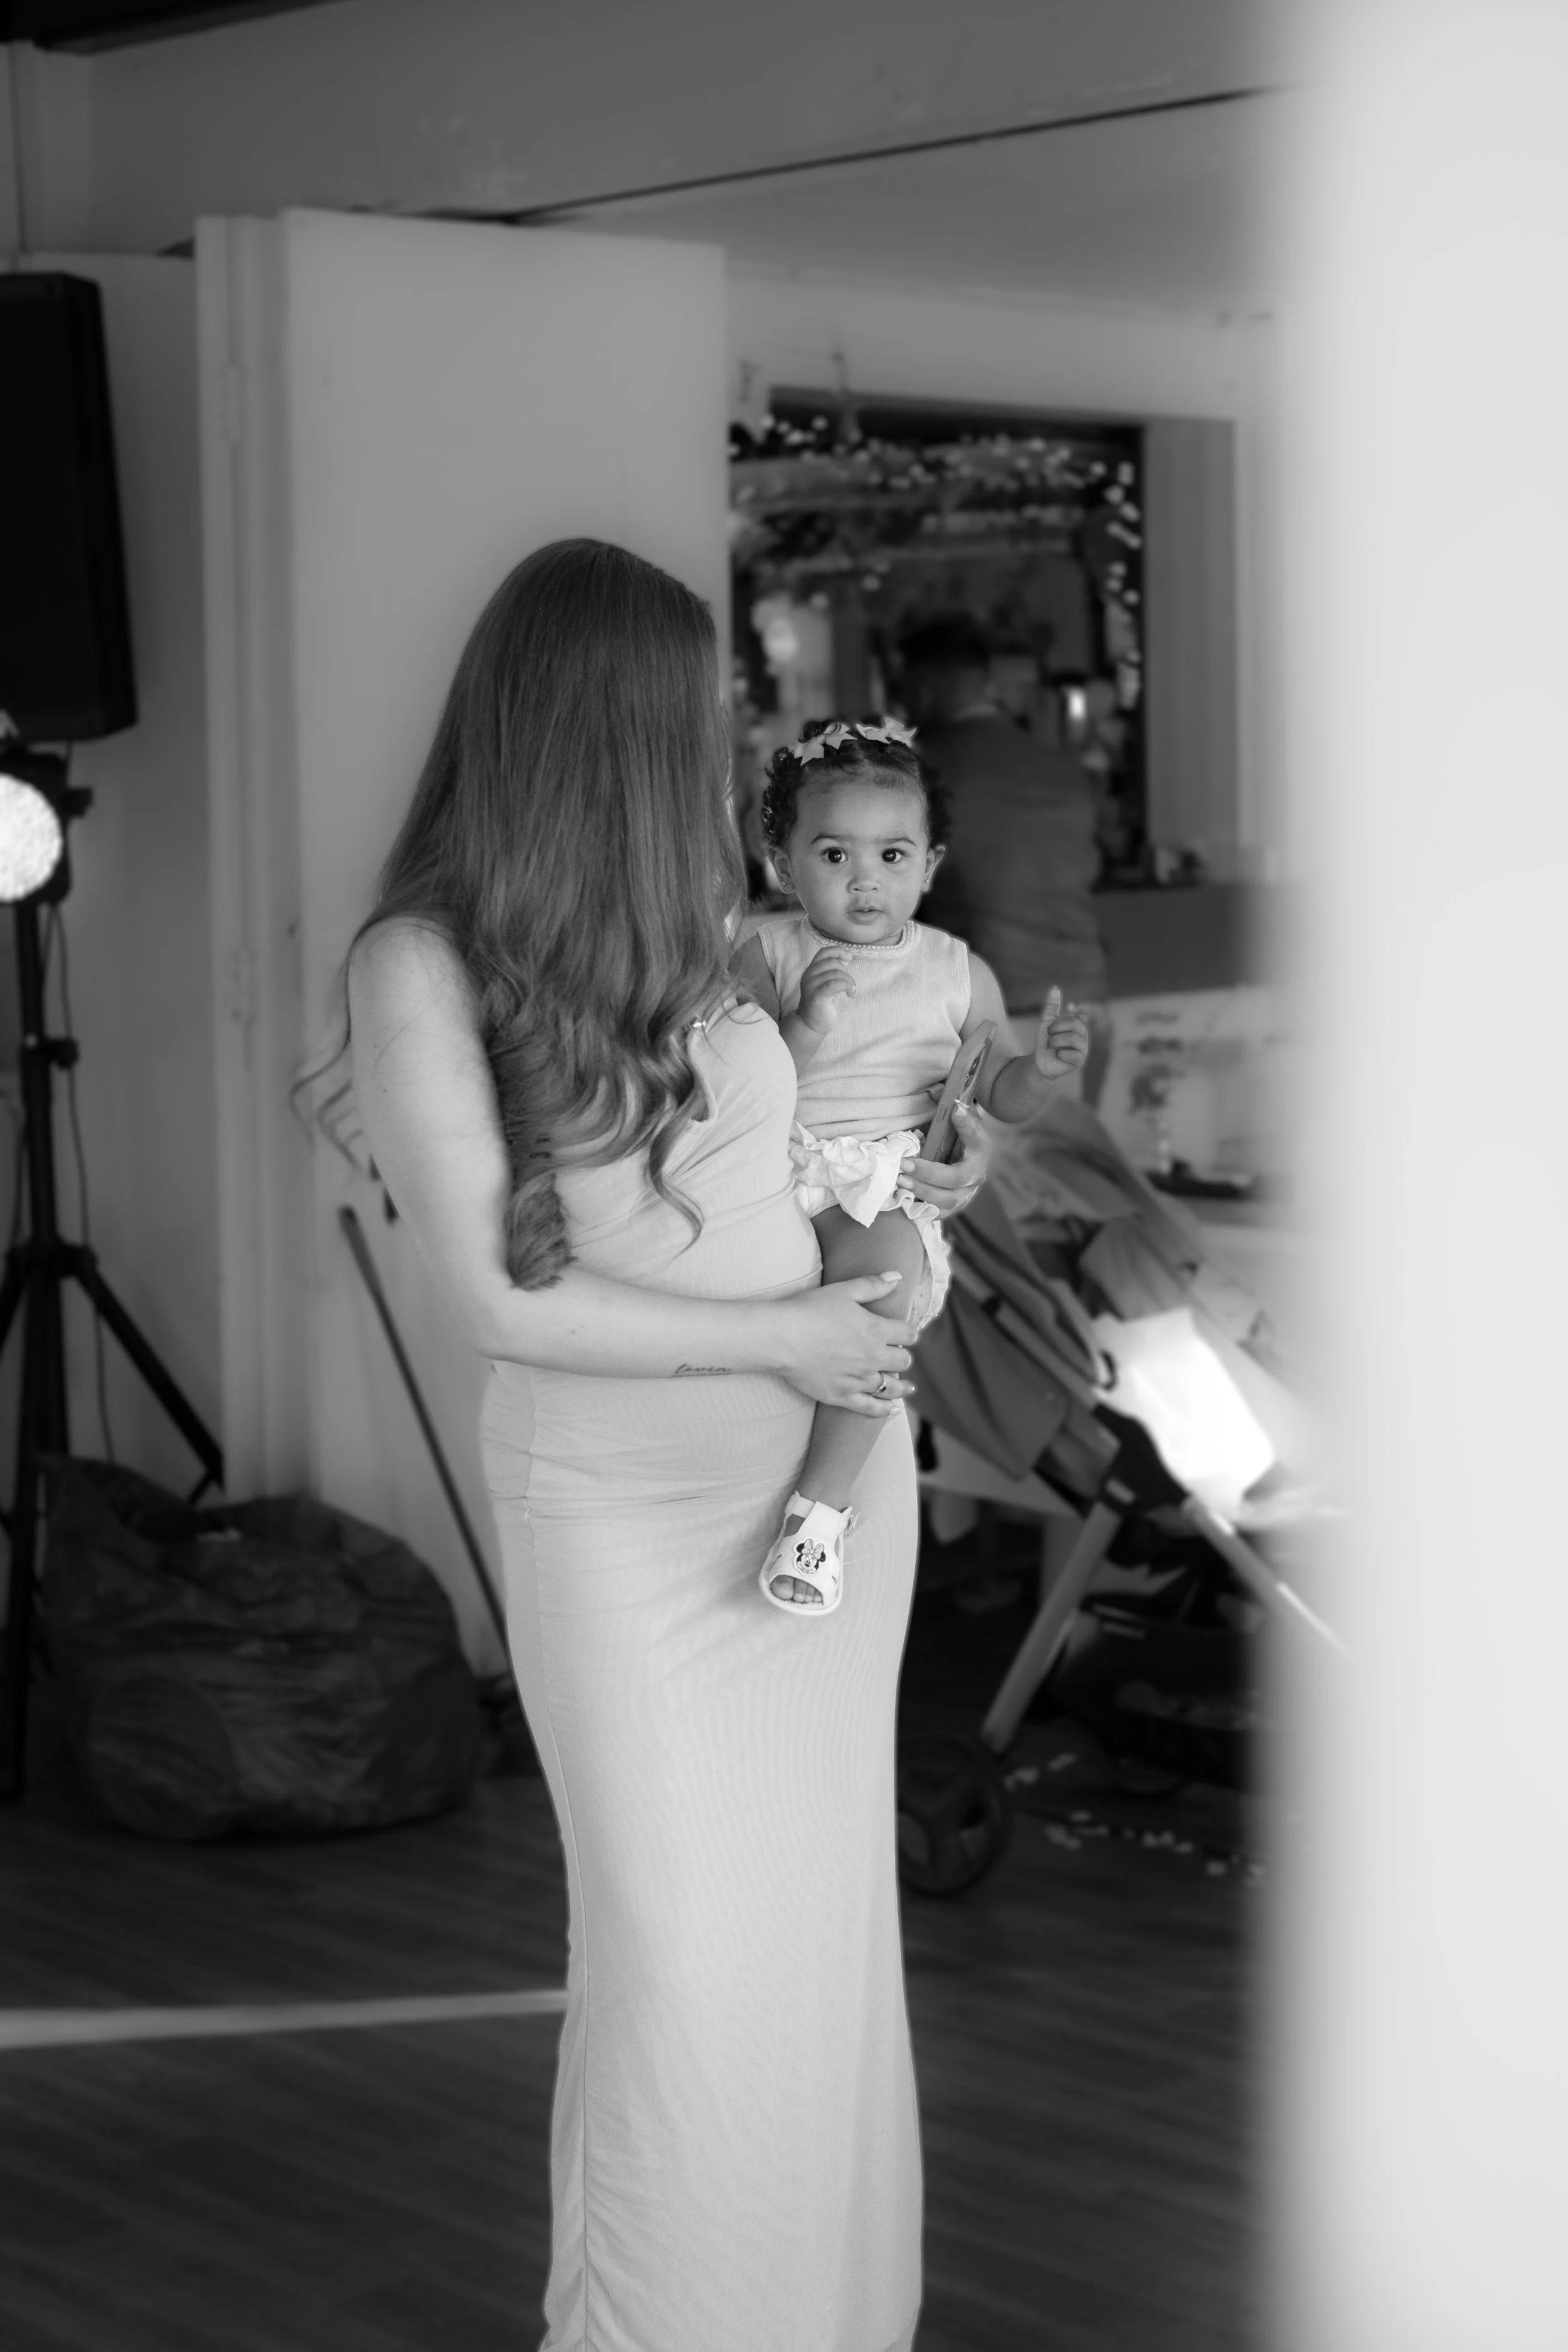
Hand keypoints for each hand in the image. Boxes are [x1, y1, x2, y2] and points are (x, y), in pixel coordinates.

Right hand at [774, 1273, 915, 1416]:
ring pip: (891, 1386)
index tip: (907, 1333)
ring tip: (908, 1387)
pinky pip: (870, 1408)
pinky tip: (892, 1409)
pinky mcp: (842, 1395)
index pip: (907, 1333)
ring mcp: (858, 1379)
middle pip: (903, 1361)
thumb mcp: (843, 1290)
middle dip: (903, 1356)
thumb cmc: (810, 1310)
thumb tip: (896, 1277)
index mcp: (876, 1329)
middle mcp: (873, 1357)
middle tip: (897, 1355)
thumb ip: (872, 1285)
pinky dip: (884, 1409)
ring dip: (902, 1386)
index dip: (910, 1332)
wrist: (782, 1337)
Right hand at [794, 945, 855, 1034]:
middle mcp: (808, 975)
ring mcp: (811, 985)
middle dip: (846, 971)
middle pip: (832, 962)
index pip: (824, 952)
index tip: (849, 958)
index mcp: (811, 969)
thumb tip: (846, 956)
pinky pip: (834, 985)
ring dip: (849, 981)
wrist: (812, 1023)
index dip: (838, 951)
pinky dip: (847, 986)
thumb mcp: (829, 982)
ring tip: (852, 990)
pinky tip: (851, 993)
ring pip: (835, 973)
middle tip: (850, 983)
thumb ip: (835, 969)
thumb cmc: (823, 1002)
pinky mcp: (816, 996)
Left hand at [904, 1099, 991, 1217]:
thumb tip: (939, 1096)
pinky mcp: (954, 1207)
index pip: (976, 1136)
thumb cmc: (956, 1137)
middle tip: (904, 1164)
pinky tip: (903, 1199)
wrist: (964, 1160)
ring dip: (922, 1192)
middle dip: (928, 1173)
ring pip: (948, 1200)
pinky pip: (939, 1213)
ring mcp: (967, 1194)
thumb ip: (951, 1111)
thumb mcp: (958, 1121)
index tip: (955, 1109)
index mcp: (979, 1148)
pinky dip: (922, 1208)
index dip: (966, 1124)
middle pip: (956, 1179)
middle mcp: (976, 1174)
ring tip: (900, 1181)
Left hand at [1033, 986, 1089, 1081]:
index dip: (1079, 1008)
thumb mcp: (1046, 1022)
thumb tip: (1055, 988)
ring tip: (1049, 1045)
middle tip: (1048, 1034)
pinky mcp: (1079, 1061)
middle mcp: (1083, 1035)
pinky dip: (1061, 1053)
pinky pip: (1074, 1054)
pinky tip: (1057, 1055)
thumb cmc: (1046, 1042)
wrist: (1039, 1061)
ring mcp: (1083, 1049)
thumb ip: (1052, 1006)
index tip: (1068, 1007)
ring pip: (1073, 1038)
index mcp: (1077, 1025)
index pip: (1084, 1012)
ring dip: (1055, 1041)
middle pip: (1075, 1023)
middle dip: (1056, 1027)